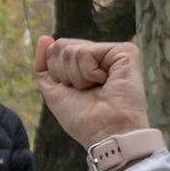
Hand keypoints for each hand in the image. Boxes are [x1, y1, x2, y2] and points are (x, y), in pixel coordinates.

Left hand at [34, 37, 150, 147]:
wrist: (105, 132)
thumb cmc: (82, 118)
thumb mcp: (53, 90)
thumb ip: (44, 64)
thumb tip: (44, 38)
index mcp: (86, 63)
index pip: (55, 50)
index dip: (56, 73)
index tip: (73, 90)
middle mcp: (100, 55)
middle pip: (60, 47)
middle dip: (64, 74)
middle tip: (85, 90)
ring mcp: (114, 52)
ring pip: (71, 50)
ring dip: (76, 77)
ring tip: (96, 88)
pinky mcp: (125, 51)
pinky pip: (86, 51)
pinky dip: (87, 72)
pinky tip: (105, 82)